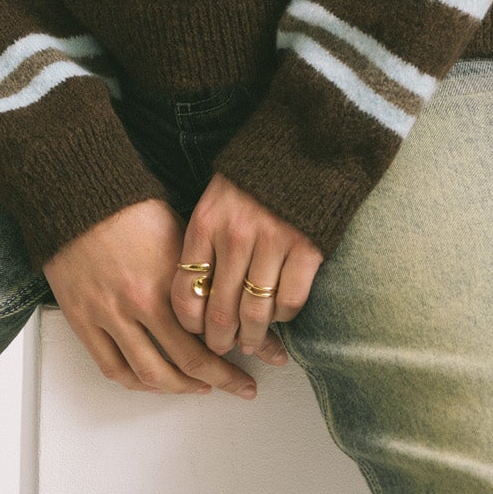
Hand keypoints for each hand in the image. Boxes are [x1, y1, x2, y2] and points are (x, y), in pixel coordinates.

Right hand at [42, 195, 283, 401]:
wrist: (79, 195)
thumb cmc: (130, 207)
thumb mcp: (179, 232)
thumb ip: (199, 272)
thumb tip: (231, 300)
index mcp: (165, 280)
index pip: (206, 338)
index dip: (235, 360)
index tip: (260, 363)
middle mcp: (137, 303)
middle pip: (185, 363)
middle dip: (221, 379)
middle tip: (241, 386)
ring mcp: (107, 315)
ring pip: (149, 374)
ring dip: (180, 388)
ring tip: (201, 387)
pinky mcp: (81, 319)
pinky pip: (112, 368)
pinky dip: (136, 383)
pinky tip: (156, 383)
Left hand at [172, 171, 323, 357]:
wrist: (301, 145)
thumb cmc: (251, 179)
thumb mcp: (214, 200)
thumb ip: (204, 241)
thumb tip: (197, 296)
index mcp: (206, 223)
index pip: (185, 291)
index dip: (189, 323)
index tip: (196, 331)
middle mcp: (235, 235)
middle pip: (219, 310)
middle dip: (219, 340)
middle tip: (224, 348)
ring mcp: (273, 242)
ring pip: (255, 314)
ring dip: (252, 338)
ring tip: (251, 343)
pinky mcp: (307, 247)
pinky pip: (290, 301)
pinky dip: (284, 317)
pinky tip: (280, 315)